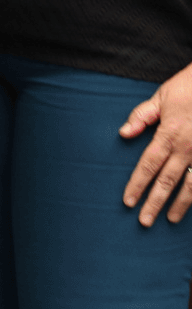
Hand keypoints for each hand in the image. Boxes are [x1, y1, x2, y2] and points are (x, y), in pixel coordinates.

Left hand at [120, 62, 191, 224]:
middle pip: (166, 181)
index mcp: (168, 135)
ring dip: (179, 205)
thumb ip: (141, 116)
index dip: (137, 185)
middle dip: (154, 202)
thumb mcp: (161, 97)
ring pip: (191, 186)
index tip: (128, 201)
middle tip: (144, 221)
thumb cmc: (189, 88)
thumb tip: (123, 133)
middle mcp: (187, 149)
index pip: (147, 166)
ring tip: (169, 219)